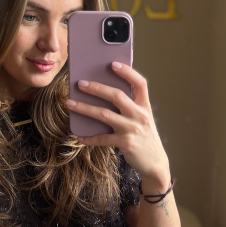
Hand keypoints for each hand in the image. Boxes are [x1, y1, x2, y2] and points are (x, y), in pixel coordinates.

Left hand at [64, 61, 169, 183]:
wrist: (155, 162)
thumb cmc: (145, 137)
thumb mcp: (142, 119)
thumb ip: (130, 107)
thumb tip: (104, 94)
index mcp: (144, 106)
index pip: (140, 83)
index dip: (127, 72)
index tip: (112, 64)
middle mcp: (139, 115)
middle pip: (117, 95)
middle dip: (96, 88)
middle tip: (80, 83)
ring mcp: (132, 129)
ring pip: (104, 114)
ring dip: (85, 108)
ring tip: (70, 103)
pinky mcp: (125, 143)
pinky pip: (102, 138)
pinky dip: (89, 138)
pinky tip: (79, 136)